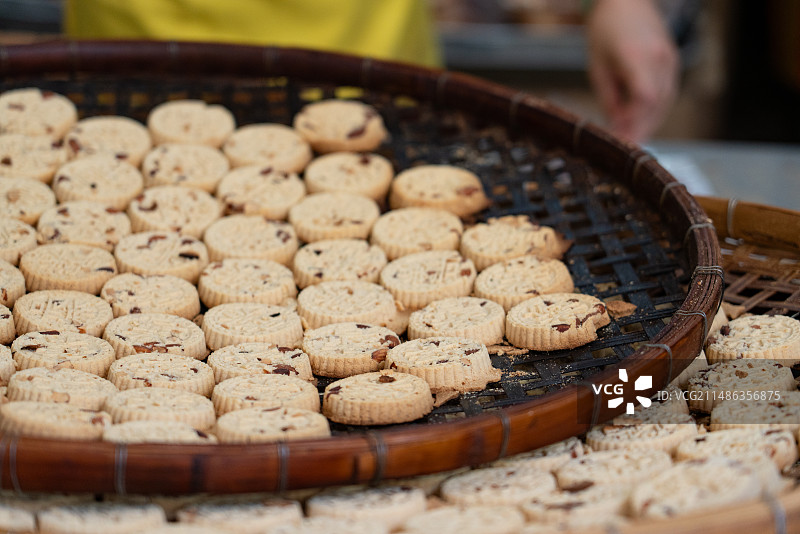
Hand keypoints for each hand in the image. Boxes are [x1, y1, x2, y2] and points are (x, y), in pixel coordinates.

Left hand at [586, 0, 678, 142]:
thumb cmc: (606, 31)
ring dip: (650, 123)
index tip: (622, 139)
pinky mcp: (673, 62)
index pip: (644, 98)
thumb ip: (609, 100)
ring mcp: (670, 60)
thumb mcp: (598, 67)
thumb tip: (616, 129)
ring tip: (634, 140)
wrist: (626, 2)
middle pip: (657, 105)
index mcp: (636, 56)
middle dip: (642, 129)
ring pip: (666, 102)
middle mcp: (658, 58)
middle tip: (627, 148)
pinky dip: (656, 111)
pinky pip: (668, 94)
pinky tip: (643, 122)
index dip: (635, 123)